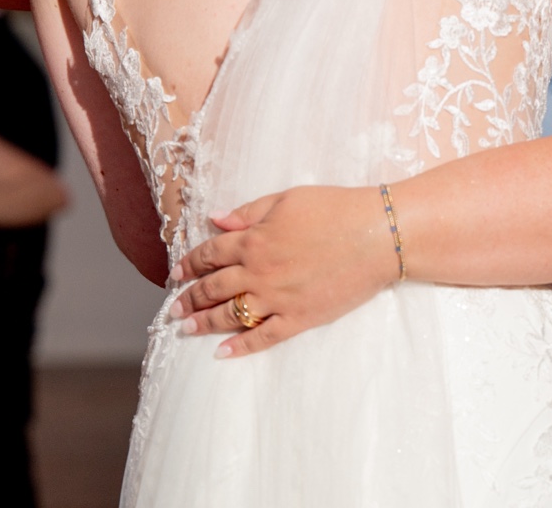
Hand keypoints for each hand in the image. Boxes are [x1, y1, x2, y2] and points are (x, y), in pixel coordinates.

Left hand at [169, 185, 396, 356]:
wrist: (377, 234)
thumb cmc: (336, 209)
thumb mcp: (288, 199)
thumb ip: (249, 212)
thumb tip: (216, 220)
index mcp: (253, 240)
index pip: (210, 254)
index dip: (189, 263)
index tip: (176, 273)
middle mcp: (258, 272)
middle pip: (213, 288)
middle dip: (189, 298)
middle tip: (174, 308)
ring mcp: (277, 299)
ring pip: (230, 315)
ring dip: (204, 323)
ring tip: (187, 328)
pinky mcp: (299, 318)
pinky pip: (262, 337)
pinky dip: (240, 346)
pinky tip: (222, 352)